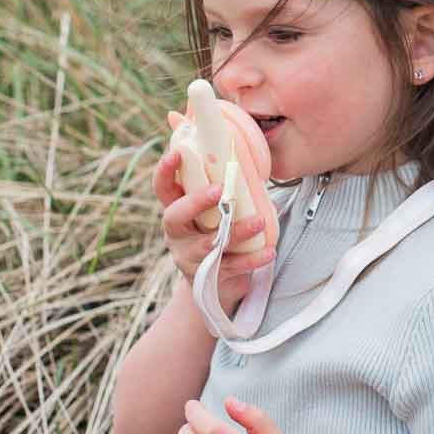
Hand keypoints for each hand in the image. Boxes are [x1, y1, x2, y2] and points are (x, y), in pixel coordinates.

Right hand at [154, 150, 274, 309]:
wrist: (218, 283)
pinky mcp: (207, 277)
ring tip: (259, 221)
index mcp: (177, 211)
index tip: (177, 153)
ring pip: (207, 244)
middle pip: (174, 216)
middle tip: (219, 190)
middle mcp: (177, 234)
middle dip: (195, 202)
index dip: (165, 171)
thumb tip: (248, 151)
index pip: (163, 188)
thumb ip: (224, 188)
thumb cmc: (218, 234)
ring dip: (235, 231)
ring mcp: (189, 257)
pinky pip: (231, 267)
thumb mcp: (215, 212)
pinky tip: (270, 251)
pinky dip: (252, 259)